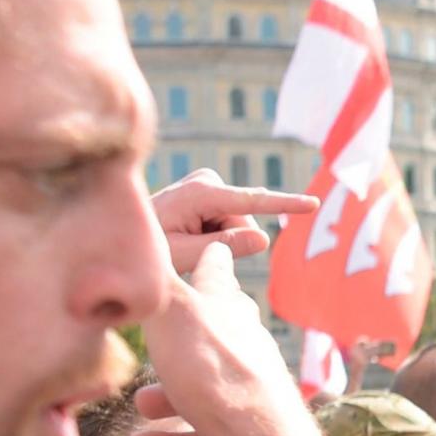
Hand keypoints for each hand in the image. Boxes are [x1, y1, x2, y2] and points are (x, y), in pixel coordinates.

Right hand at [134, 241, 308, 435]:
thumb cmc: (213, 367)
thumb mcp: (172, 311)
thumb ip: (157, 280)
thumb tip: (146, 235)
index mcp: (226, 308)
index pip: (217, 271)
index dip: (211, 256)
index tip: (215, 245)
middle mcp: (242, 345)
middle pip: (216, 329)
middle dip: (187, 330)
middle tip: (169, 329)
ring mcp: (248, 391)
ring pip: (204, 387)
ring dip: (169, 395)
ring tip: (142, 402)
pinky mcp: (246, 435)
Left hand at [152, 169, 317, 273]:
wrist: (122, 228)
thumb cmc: (148, 245)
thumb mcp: (185, 254)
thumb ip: (226, 247)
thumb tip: (265, 239)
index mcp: (200, 193)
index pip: (252, 201)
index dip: (285, 205)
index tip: (312, 204)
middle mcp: (206, 180)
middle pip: (244, 221)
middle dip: (229, 240)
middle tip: (190, 249)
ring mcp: (207, 183)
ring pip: (238, 223)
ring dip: (219, 238)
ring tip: (185, 241)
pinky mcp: (207, 189)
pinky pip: (229, 218)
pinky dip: (215, 232)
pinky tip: (188, 233)